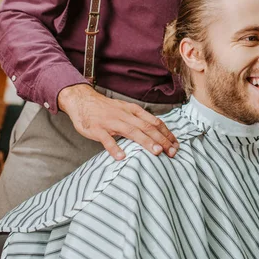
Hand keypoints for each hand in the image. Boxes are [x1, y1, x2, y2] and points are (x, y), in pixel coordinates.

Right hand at [58, 84, 178, 160]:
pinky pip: (106, 140)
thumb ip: (139, 119)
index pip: (154, 122)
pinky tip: (121, 157)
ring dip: (146, 142)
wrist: (83, 100)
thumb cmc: (106, 108)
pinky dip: (114, 148)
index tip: (176, 144)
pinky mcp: (97, 129)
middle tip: (172, 152)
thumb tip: (156, 131)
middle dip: (162, 140)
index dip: (167, 133)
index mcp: (133, 111)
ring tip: (157, 152)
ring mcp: (111, 122)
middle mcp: (125, 115)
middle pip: (147, 127)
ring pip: (132, 131)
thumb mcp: (126, 110)